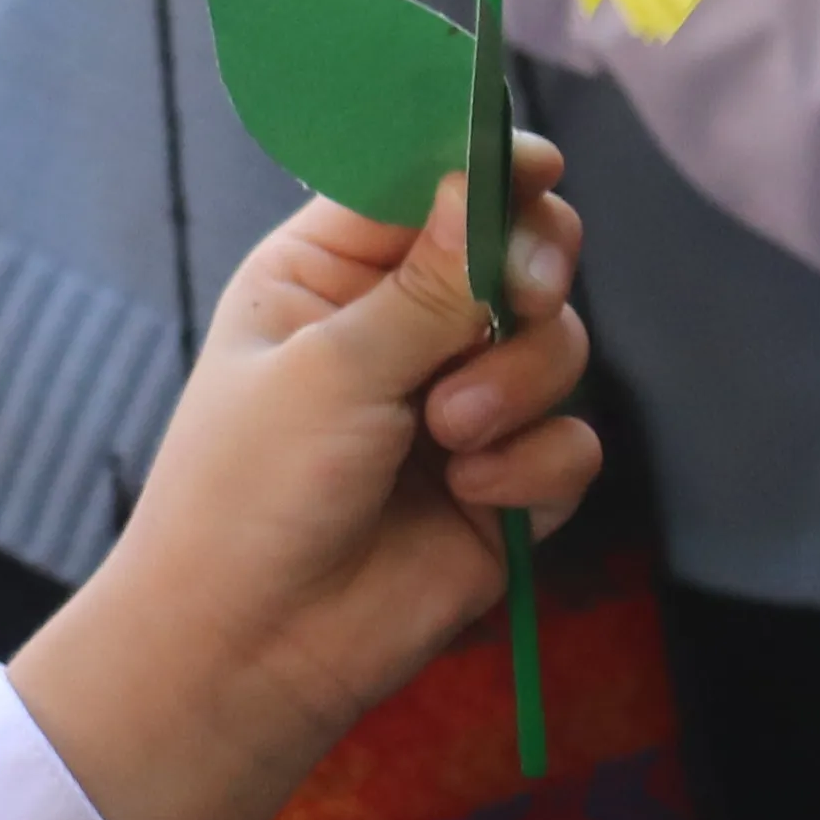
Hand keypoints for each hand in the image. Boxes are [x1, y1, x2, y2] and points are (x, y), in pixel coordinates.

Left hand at [16, 138, 602, 819]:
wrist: (247, 656)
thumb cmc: (247, 497)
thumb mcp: (328, 369)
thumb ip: (425, 280)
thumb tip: (487, 176)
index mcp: (331, 271)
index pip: (425, 180)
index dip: (486, 162)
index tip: (539, 167)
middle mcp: (401, 324)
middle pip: (517, 247)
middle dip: (530, 269)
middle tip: (519, 298)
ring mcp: (460, 403)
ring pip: (557, 341)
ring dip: (518, 382)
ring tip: (452, 437)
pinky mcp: (503, 482)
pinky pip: (572, 440)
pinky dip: (534, 462)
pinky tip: (475, 495)